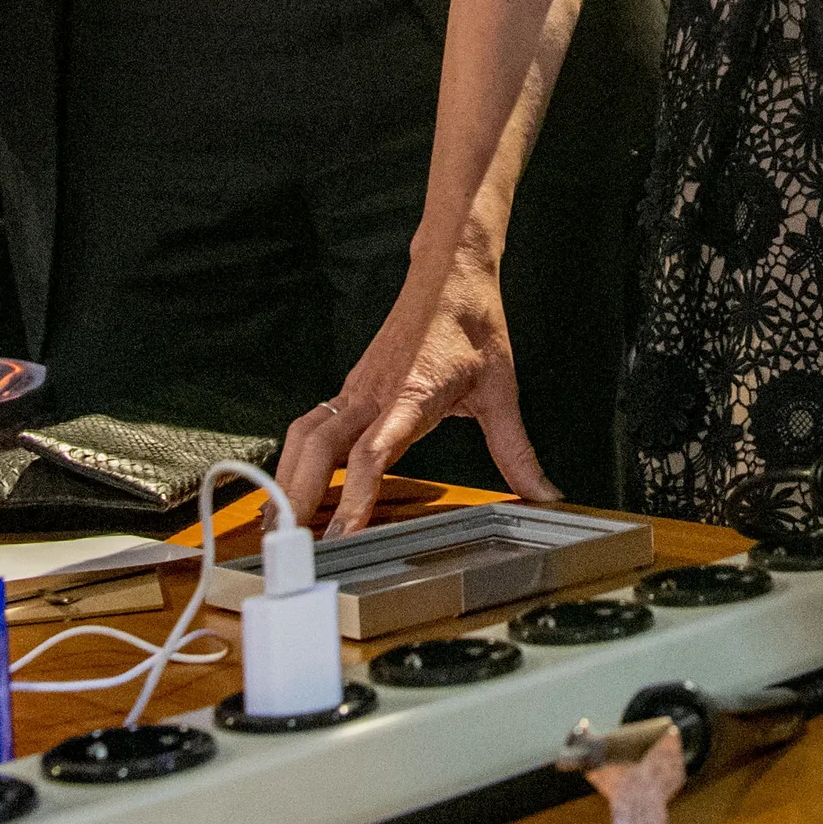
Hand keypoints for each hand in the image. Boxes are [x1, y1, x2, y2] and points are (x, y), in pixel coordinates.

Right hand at [273, 243, 552, 533]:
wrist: (451, 276)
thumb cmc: (473, 326)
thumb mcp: (501, 391)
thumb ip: (516, 450)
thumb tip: (544, 493)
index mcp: (411, 396)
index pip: (372, 454)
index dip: (355, 496)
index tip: (342, 533)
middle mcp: (374, 394)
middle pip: (319, 450)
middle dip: (299, 499)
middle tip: (292, 547)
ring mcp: (356, 389)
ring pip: (305, 437)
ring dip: (288, 479)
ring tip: (278, 524)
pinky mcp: (351, 387)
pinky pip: (311, 425)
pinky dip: (295, 458)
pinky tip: (292, 485)